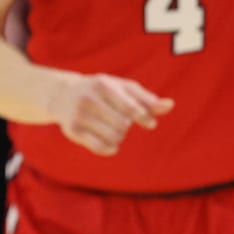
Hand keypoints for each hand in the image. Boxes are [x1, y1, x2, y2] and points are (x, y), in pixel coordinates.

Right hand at [46, 72, 173, 156]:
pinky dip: (111, 149)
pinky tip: (110, 144)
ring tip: (111, 128)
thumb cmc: (101, 91)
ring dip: (119, 137)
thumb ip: (146, 98)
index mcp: (103, 84)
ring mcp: (78, 116)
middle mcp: (88, 99)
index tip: (150, 123)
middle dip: (127, 126)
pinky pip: (101, 148)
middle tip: (119, 120)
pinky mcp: (72, 132)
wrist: (62, 94)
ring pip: (114, 138)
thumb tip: (170, 105)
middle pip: (124, 125)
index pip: (130, 108)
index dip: (144, 118)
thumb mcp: (122, 88)